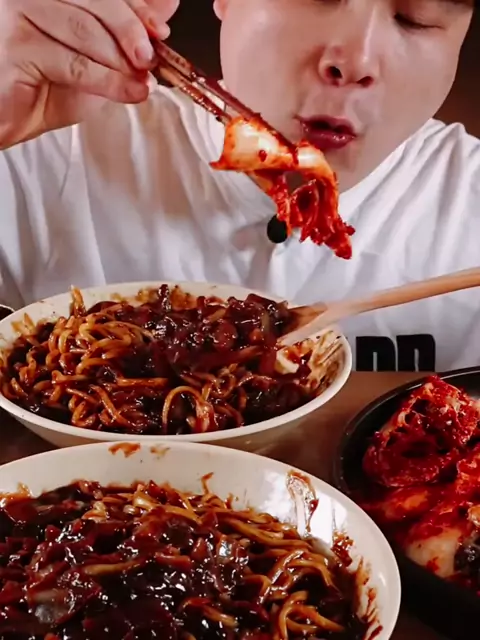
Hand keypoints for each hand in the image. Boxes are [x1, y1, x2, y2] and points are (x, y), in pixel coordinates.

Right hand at [0, 0, 178, 147]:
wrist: (6, 118)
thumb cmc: (42, 87)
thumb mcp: (94, 58)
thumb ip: (125, 33)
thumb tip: (164, 7)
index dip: (135, 7)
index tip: (160, 30)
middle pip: (95, 0)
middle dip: (131, 31)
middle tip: (150, 59)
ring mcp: (18, 14)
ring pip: (86, 31)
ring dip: (121, 63)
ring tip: (142, 83)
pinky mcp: (16, 47)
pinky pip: (74, 63)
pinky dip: (109, 81)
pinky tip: (129, 93)